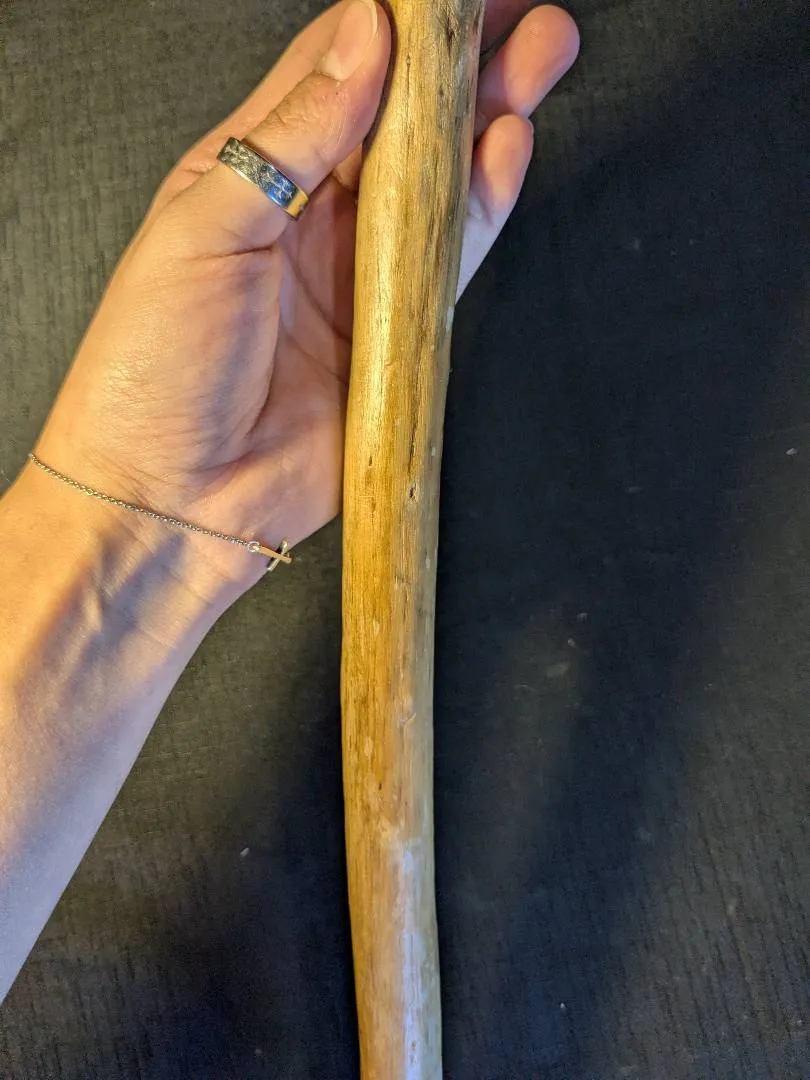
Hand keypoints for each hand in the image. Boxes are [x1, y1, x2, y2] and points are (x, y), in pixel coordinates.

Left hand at [33, 0, 578, 595]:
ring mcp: (359, 278)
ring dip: (489, 121)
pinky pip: (452, 261)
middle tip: (518, 9)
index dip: (393, 23)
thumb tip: (360, 41)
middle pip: (402, 122)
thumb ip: (290, 135)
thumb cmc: (153, 369)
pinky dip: (483, 208)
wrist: (175, 497)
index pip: (334, 72)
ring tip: (539, 56)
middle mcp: (311, 220)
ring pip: (439, 184)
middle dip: (462, 63)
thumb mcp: (205, 226)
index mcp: (249, 175)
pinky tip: (506, 153)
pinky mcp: (395, 337)